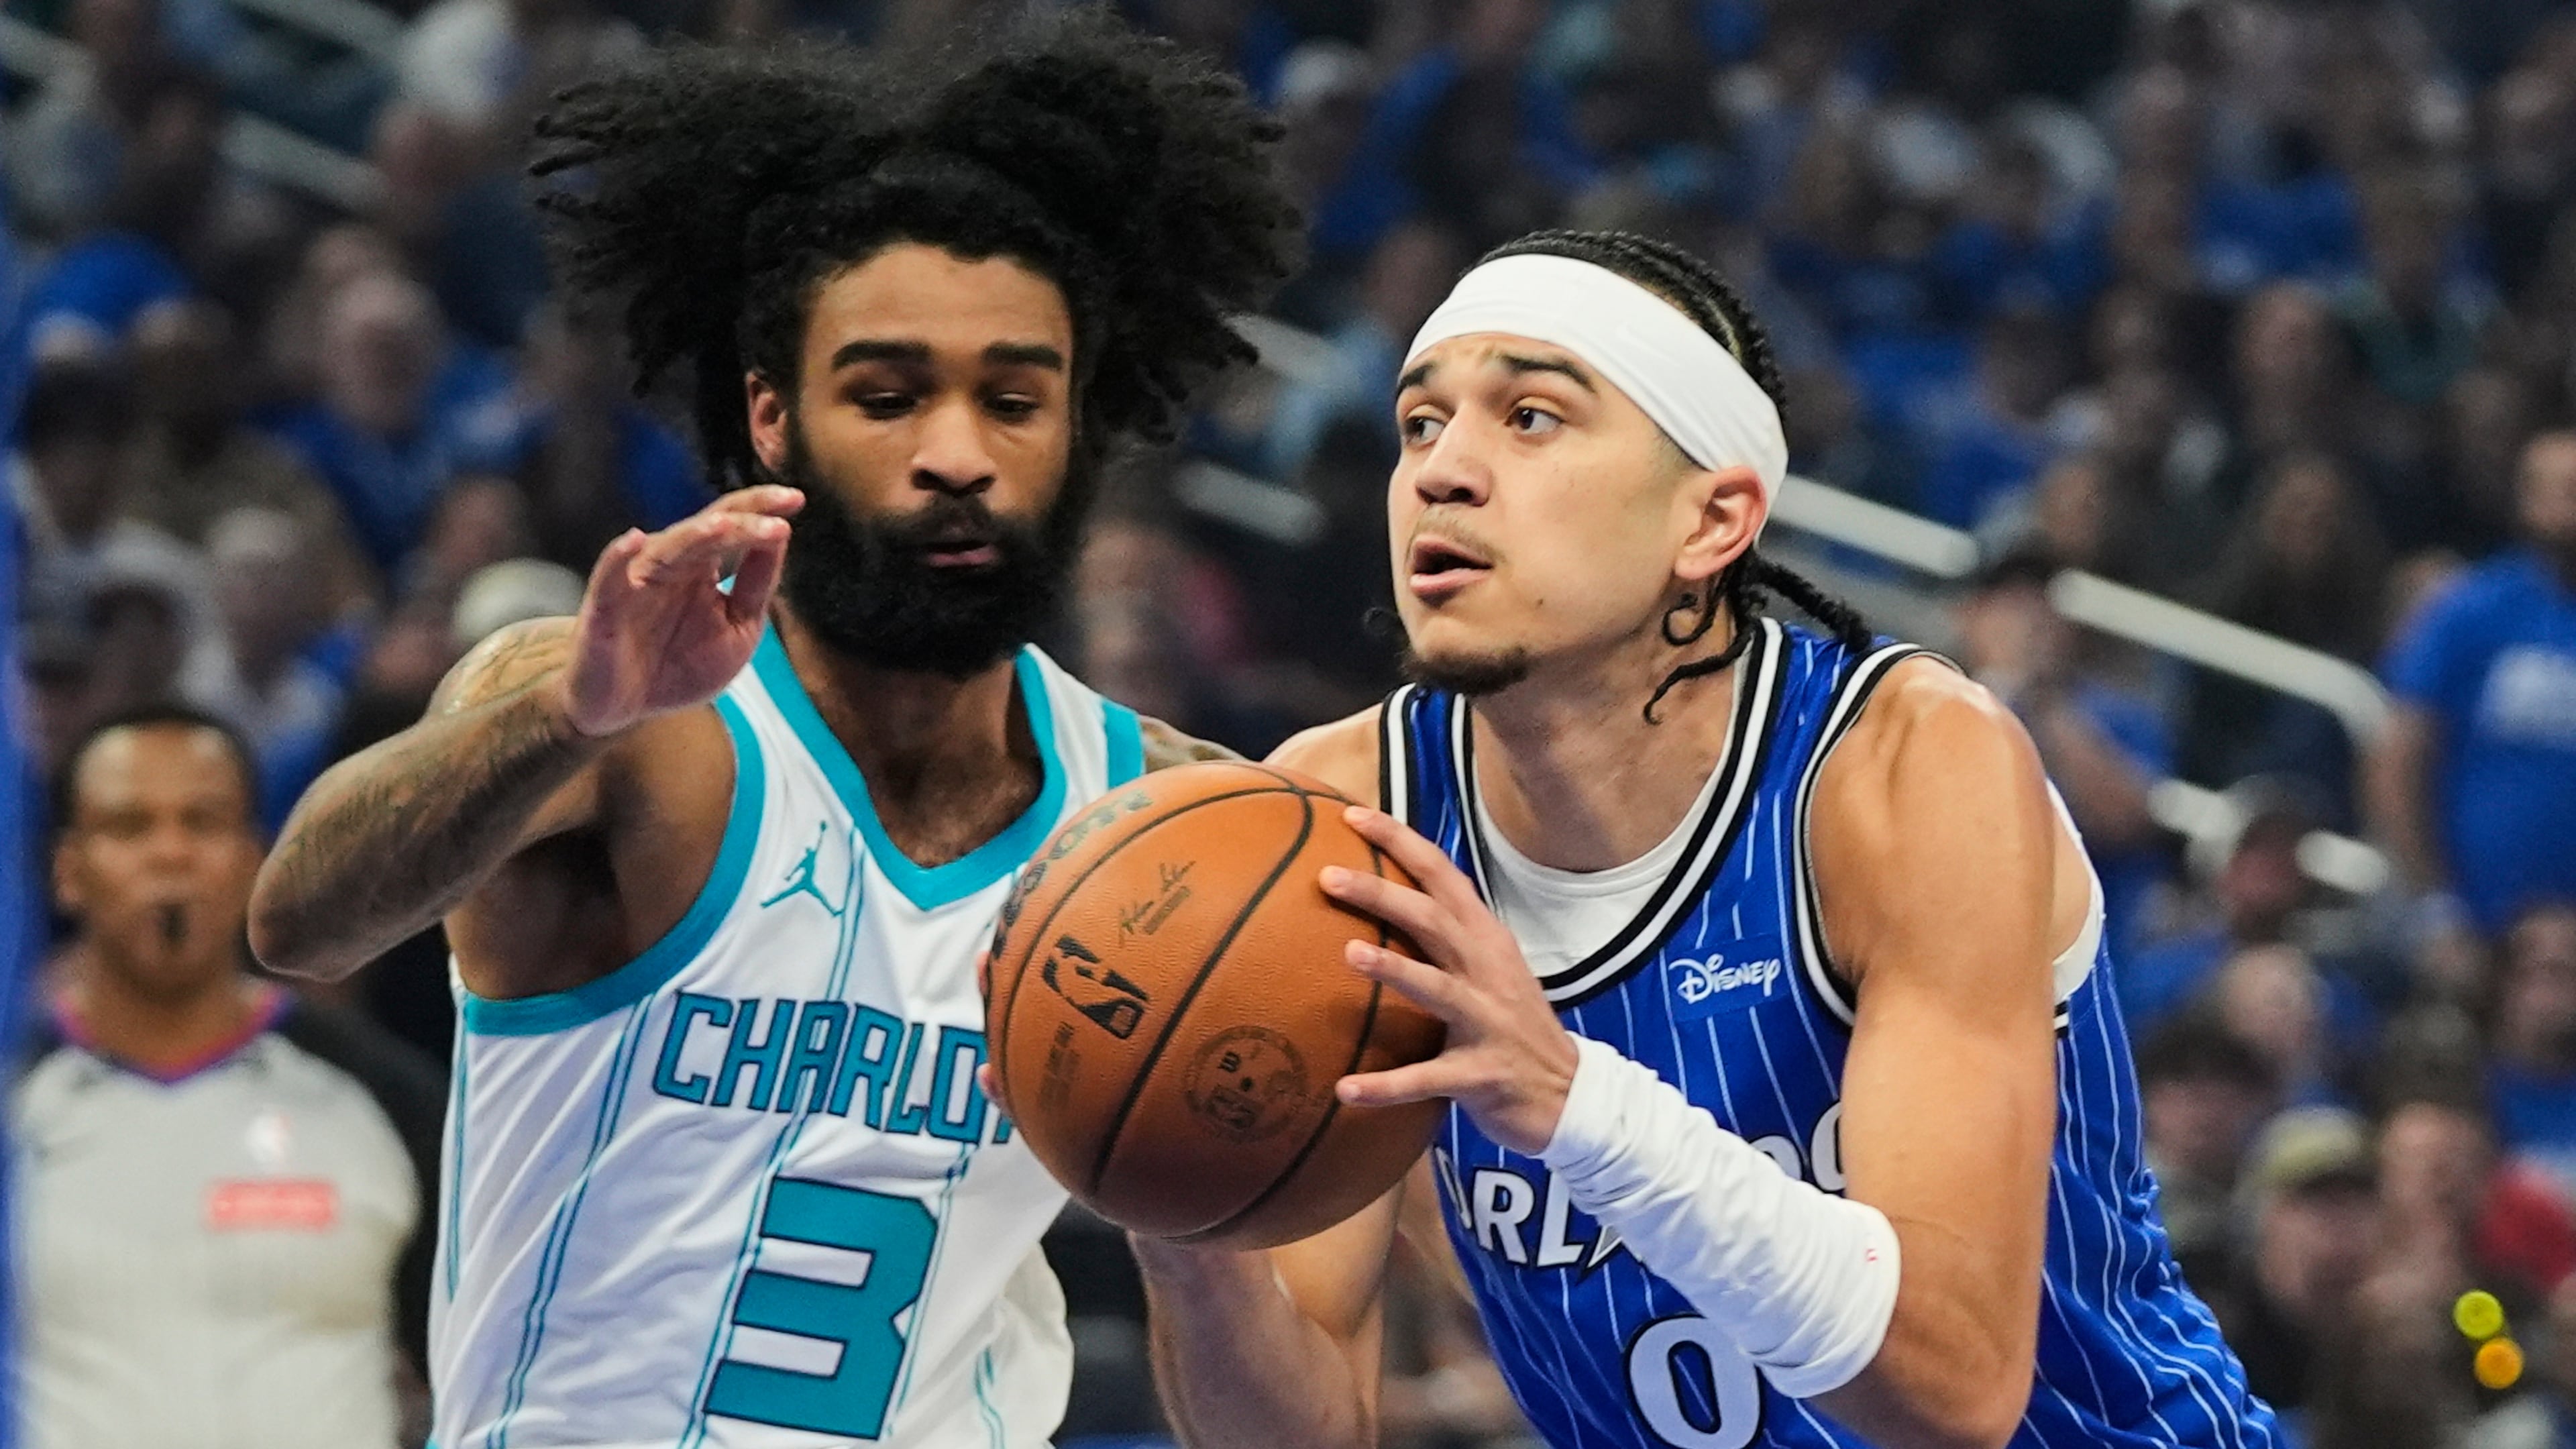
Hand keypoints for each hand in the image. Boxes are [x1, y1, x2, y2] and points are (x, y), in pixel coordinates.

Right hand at [558, 486, 802, 737]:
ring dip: (695, 536)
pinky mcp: (604, 609)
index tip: (797, 499)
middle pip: (706, 531)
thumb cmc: (679, 664)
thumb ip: (756, 586)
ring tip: (723, 526)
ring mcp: (635, 583)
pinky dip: (618, 558)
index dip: (760, 510)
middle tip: (780, 510)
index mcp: (701, 566)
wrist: (623, 708)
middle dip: (742, 520)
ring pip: (667, 550)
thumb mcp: (737, 629)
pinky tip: (633, 540)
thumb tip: (780, 536)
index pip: (731, 525)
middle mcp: (669, 565)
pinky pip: (609, 579)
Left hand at [1321, 806, 1578, 1156]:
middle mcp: (1489, 972)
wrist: (1572, 1096)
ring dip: (1394, 970)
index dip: (1400, 842)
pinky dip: (1386, 1086)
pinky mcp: (1481, 1075)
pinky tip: (1344, 1090)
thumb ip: (1447, 938)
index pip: (1442, 876)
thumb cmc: (1513, 1028)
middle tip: (1328, 875)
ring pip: (1437, 989)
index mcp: (1486, 940)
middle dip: (1382, 893)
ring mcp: (1488, 1022)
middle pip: (1433, 919)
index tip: (1352, 814)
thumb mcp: (1488, 971)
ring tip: (1349, 953)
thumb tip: (1384, 902)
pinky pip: (1428, 1079)